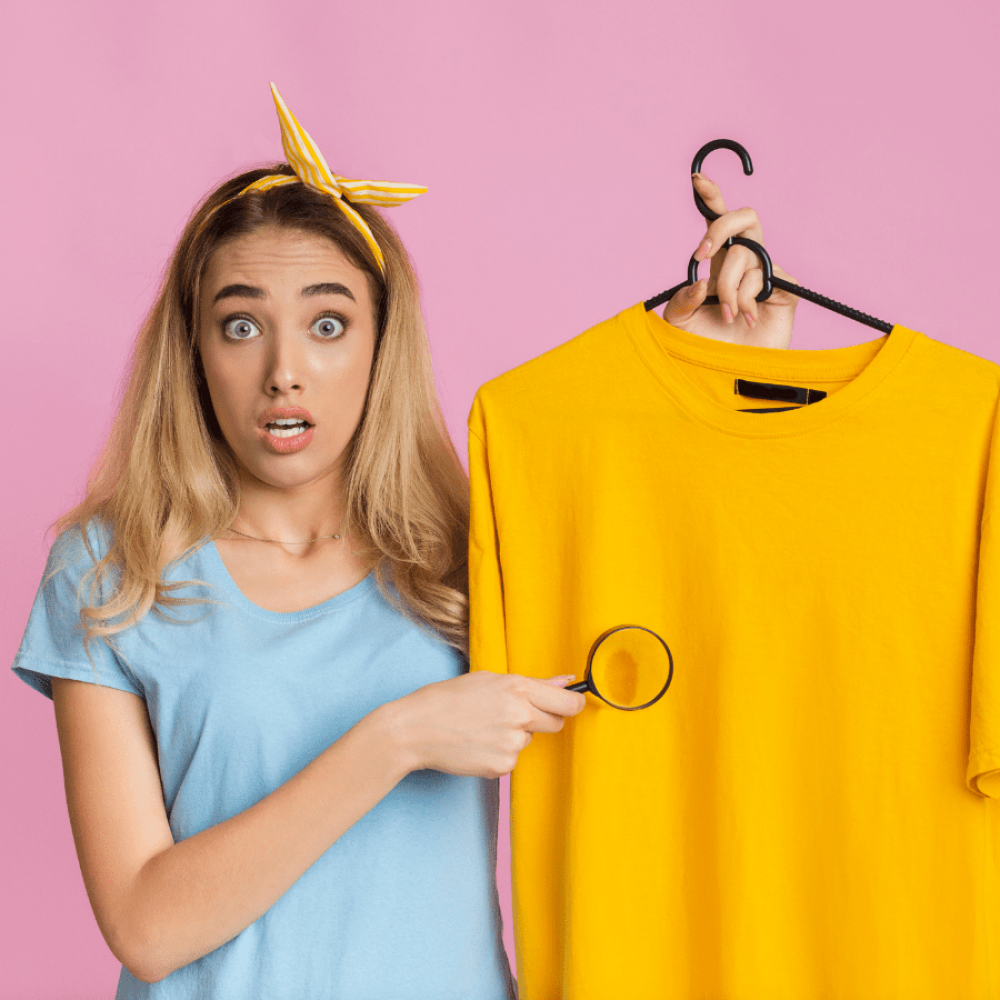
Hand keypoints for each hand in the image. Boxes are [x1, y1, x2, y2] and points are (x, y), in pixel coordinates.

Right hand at [386, 672, 585, 778]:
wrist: (415, 729)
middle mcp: (520, 715)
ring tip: (482, 728)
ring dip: (515, 736)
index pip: (568, 702)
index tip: (571, 705)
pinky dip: (499, 754)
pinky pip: (512, 760)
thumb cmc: (447, 699)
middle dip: (543, 719)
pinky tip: (477, 744)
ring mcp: (512, 744)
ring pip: (528, 741)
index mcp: (517, 688)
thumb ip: (532, 684)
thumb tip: (566, 681)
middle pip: (556, 723)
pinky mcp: (502, 767)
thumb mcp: (488, 680)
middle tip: (513, 715)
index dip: (573, 704)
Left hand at [664, 173, 798, 348]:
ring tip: (727, 314)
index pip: (718, 220)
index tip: (696, 180)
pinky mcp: (785, 286)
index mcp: (718, 260)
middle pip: (743, 217)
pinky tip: (746, 317)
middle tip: (701, 254)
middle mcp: (743, 260)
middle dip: (719, 227)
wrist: (731, 373)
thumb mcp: (679, 322)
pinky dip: (745, 298)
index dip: (712, 196)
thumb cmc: (705, 346)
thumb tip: (700, 279)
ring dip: (727, 286)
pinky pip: (762, 276)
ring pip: (745, 254)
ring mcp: (766, 271)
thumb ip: (681, 298)